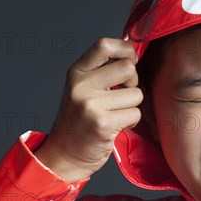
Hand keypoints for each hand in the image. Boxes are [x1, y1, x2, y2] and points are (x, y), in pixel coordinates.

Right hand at [35, 38, 141, 181]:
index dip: (125, 49)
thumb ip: (102, 72)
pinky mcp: (103, 123)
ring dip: (132, 106)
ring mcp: (91, 104)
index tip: (131, 60)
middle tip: (123, 95)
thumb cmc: (79, 122)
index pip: (104, 45)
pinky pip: (135, 113)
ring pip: (136, 94)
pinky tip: (116, 126)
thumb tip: (132, 56)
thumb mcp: (82, 90)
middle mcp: (82, 85)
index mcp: (77, 73)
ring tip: (116, 114)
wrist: (64, 155)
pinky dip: (131, 121)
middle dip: (133, 82)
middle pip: (127, 68)